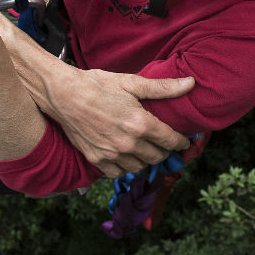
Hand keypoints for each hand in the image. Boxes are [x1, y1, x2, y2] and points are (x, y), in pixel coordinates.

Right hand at [45, 67, 194, 177]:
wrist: (64, 95)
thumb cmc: (97, 85)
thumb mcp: (131, 82)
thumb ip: (162, 88)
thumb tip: (190, 84)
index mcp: (140, 124)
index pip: (171, 141)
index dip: (181, 142)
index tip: (184, 141)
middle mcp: (128, 143)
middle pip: (158, 157)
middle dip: (165, 150)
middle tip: (165, 143)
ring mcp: (111, 154)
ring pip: (140, 167)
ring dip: (147, 159)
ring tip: (146, 148)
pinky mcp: (96, 159)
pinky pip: (119, 172)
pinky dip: (126, 166)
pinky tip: (127, 155)